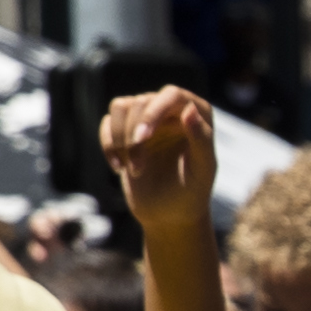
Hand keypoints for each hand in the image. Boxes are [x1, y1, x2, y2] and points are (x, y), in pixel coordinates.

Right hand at [101, 87, 219, 234]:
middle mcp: (171, 110)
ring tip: (133, 170)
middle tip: (139, 169)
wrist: (170, 215)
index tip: (142, 138)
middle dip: (134, 135)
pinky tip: (118, 168)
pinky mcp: (125, 131)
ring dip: (120, 139)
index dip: (153, 111)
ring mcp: (146, 119)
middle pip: (141, 101)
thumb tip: (189, 109)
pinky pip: (107, 123)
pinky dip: (108, 145)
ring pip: (120, 106)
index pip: (171, 94)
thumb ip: (201, 139)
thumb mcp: (203, 170)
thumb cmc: (192, 193)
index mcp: (197, 113)